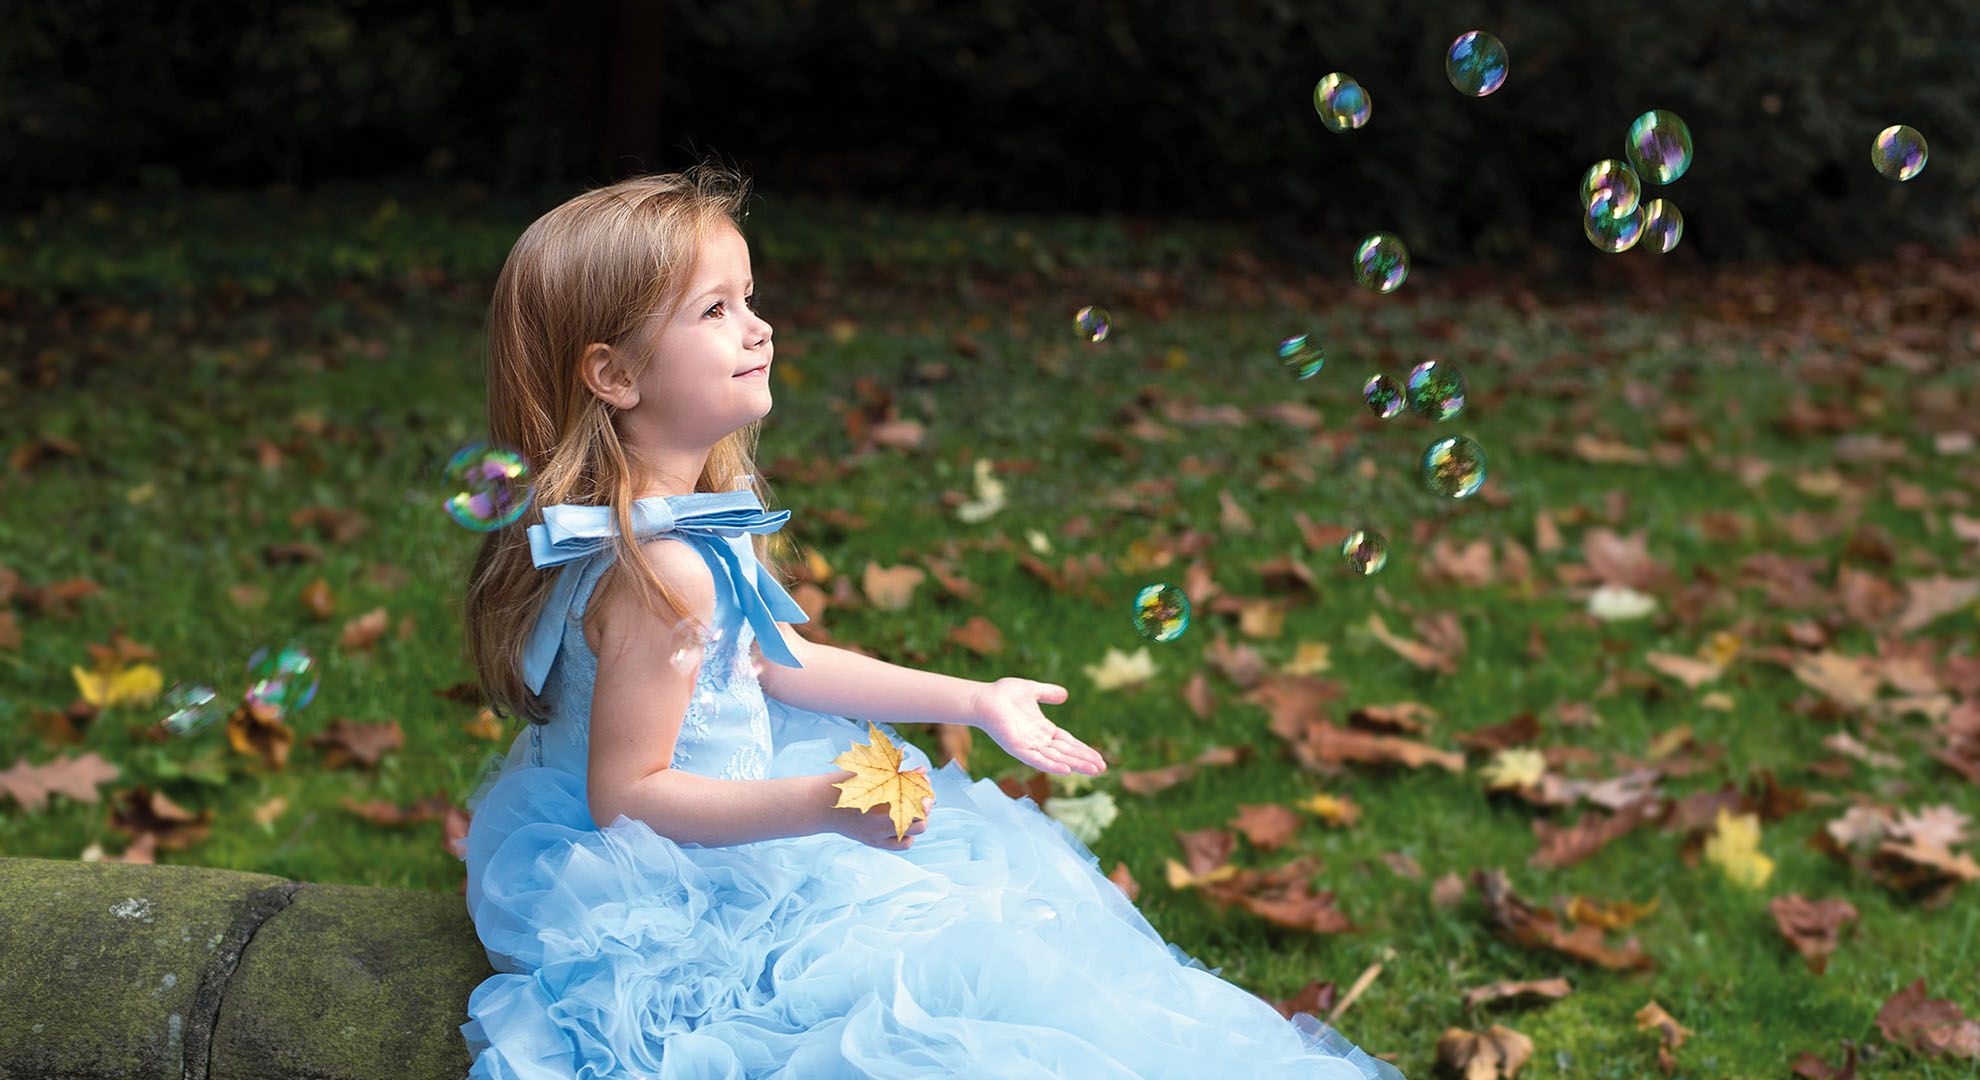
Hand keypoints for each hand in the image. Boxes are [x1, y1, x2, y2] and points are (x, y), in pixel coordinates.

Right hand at [821, 774, 931, 852]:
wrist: (819, 805)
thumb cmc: (842, 782)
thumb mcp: (867, 769)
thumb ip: (895, 769)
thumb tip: (922, 771)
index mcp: (881, 797)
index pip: (916, 793)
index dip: (923, 784)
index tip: (922, 777)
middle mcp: (882, 819)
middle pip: (922, 814)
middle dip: (925, 802)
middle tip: (921, 793)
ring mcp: (879, 833)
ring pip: (917, 831)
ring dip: (920, 817)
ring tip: (914, 807)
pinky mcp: (875, 842)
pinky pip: (903, 844)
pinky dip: (908, 835)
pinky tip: (903, 823)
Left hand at [968, 677, 1106, 775]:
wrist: (983, 697)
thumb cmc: (1003, 694)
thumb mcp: (1032, 690)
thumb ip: (1048, 693)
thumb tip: (1065, 694)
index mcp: (1043, 729)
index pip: (1068, 743)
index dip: (1084, 750)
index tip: (1100, 758)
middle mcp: (1038, 741)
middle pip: (1066, 753)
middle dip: (1084, 760)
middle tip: (1103, 769)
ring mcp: (1029, 746)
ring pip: (1057, 758)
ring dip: (1075, 764)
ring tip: (1093, 771)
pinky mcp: (1018, 748)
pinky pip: (1037, 759)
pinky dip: (1052, 765)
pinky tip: (1066, 770)